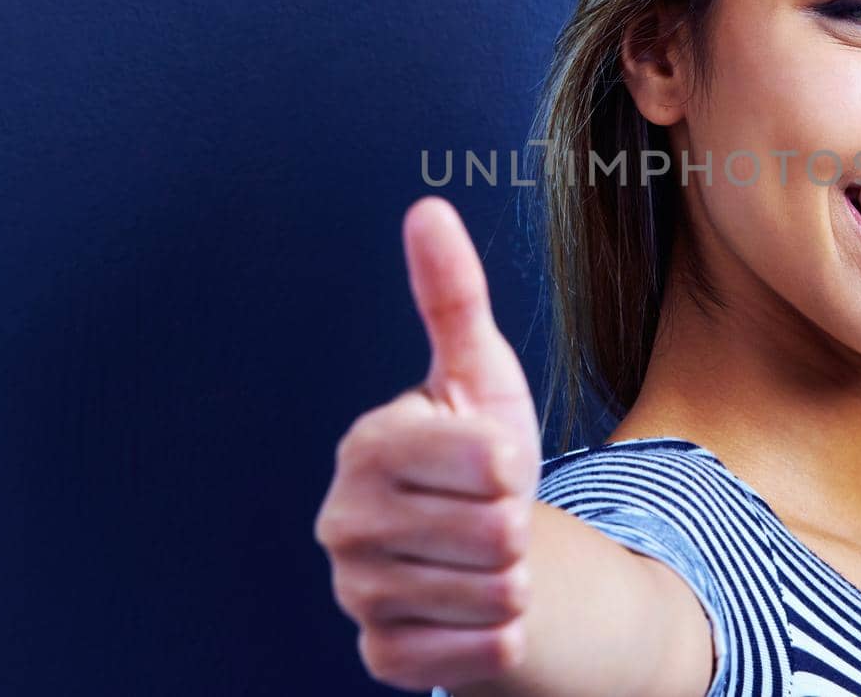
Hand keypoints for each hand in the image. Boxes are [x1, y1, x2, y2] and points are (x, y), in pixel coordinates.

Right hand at [315, 196, 542, 690]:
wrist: (480, 547)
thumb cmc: (479, 453)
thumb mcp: (477, 372)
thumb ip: (452, 295)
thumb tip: (427, 209)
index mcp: (368, 446)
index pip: (489, 458)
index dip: (512, 460)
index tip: (490, 459)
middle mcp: (345, 524)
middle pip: (495, 530)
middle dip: (515, 524)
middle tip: (489, 513)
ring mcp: (358, 596)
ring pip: (494, 592)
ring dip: (511, 578)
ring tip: (484, 557)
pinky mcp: (384, 656)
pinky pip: (483, 651)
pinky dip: (501, 632)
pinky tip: (475, 606)